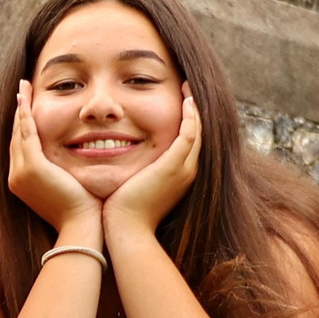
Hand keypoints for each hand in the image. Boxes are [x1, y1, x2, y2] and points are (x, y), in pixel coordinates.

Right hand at [6, 79, 100, 239]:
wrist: (80, 229)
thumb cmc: (84, 213)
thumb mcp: (70, 189)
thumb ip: (66, 173)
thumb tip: (80, 160)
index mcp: (22, 182)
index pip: (22, 147)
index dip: (24, 125)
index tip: (27, 107)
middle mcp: (15, 176)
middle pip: (16, 136)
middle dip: (19, 112)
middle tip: (21, 90)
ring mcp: (20, 172)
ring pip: (19, 132)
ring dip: (21, 108)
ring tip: (22, 88)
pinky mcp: (32, 167)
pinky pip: (27, 133)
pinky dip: (26, 114)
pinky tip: (27, 98)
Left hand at [102, 85, 200, 237]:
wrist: (126, 229)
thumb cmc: (122, 211)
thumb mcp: (134, 184)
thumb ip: (136, 169)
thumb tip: (119, 154)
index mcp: (179, 175)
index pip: (189, 141)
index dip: (188, 120)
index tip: (182, 101)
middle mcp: (188, 171)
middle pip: (199, 133)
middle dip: (195, 110)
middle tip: (189, 88)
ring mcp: (184, 169)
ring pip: (198, 131)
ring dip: (195, 108)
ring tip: (189, 88)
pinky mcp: (174, 166)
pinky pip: (189, 133)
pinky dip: (190, 116)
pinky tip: (186, 99)